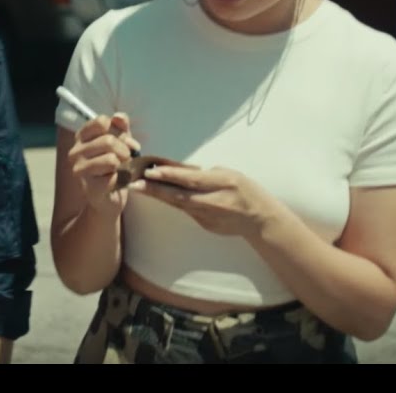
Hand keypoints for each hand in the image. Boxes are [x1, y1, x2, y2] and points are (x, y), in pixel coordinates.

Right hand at [67, 113, 141, 217]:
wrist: (110, 199)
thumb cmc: (115, 168)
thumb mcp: (121, 143)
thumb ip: (121, 128)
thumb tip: (119, 117)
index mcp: (82, 137)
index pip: (101, 122)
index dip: (119, 131)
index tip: (124, 141)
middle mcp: (75, 152)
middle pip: (108, 141)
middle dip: (125, 150)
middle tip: (127, 159)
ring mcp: (79, 170)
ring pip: (111, 159)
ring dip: (123, 165)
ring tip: (122, 170)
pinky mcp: (89, 188)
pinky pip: (113, 177)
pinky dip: (121, 180)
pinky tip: (116, 183)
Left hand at [128, 165, 286, 238]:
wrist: (260, 219)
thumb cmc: (246, 190)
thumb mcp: (230, 174)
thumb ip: (207, 174)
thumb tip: (182, 171)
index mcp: (224, 183)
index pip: (192, 179)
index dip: (170, 176)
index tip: (151, 171)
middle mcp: (215, 202)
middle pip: (180, 196)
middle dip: (156, 189)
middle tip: (135, 183)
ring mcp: (209, 216)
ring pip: (179, 205)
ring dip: (158, 196)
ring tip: (139, 187)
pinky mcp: (205, 224)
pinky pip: (186, 211)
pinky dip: (172, 202)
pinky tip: (158, 195)